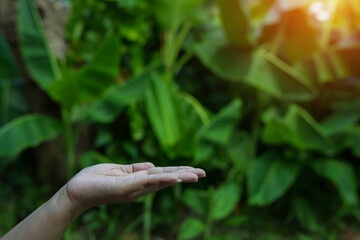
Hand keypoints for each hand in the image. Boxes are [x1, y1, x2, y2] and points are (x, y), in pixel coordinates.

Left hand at [64, 162, 205, 212]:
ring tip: (197, 175)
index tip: (195, 170)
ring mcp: (133, 187)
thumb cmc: (94, 179)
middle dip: (185, 175)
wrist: (75, 190)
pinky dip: (162, 179)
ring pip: (161, 180)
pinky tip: (175, 177)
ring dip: (180, 177)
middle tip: (204, 174)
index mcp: (138, 180)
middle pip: (166, 178)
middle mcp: (139, 186)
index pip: (163, 174)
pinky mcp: (125, 187)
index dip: (179, 171)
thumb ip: (136, 168)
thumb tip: (153, 166)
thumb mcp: (118, 170)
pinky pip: (146, 181)